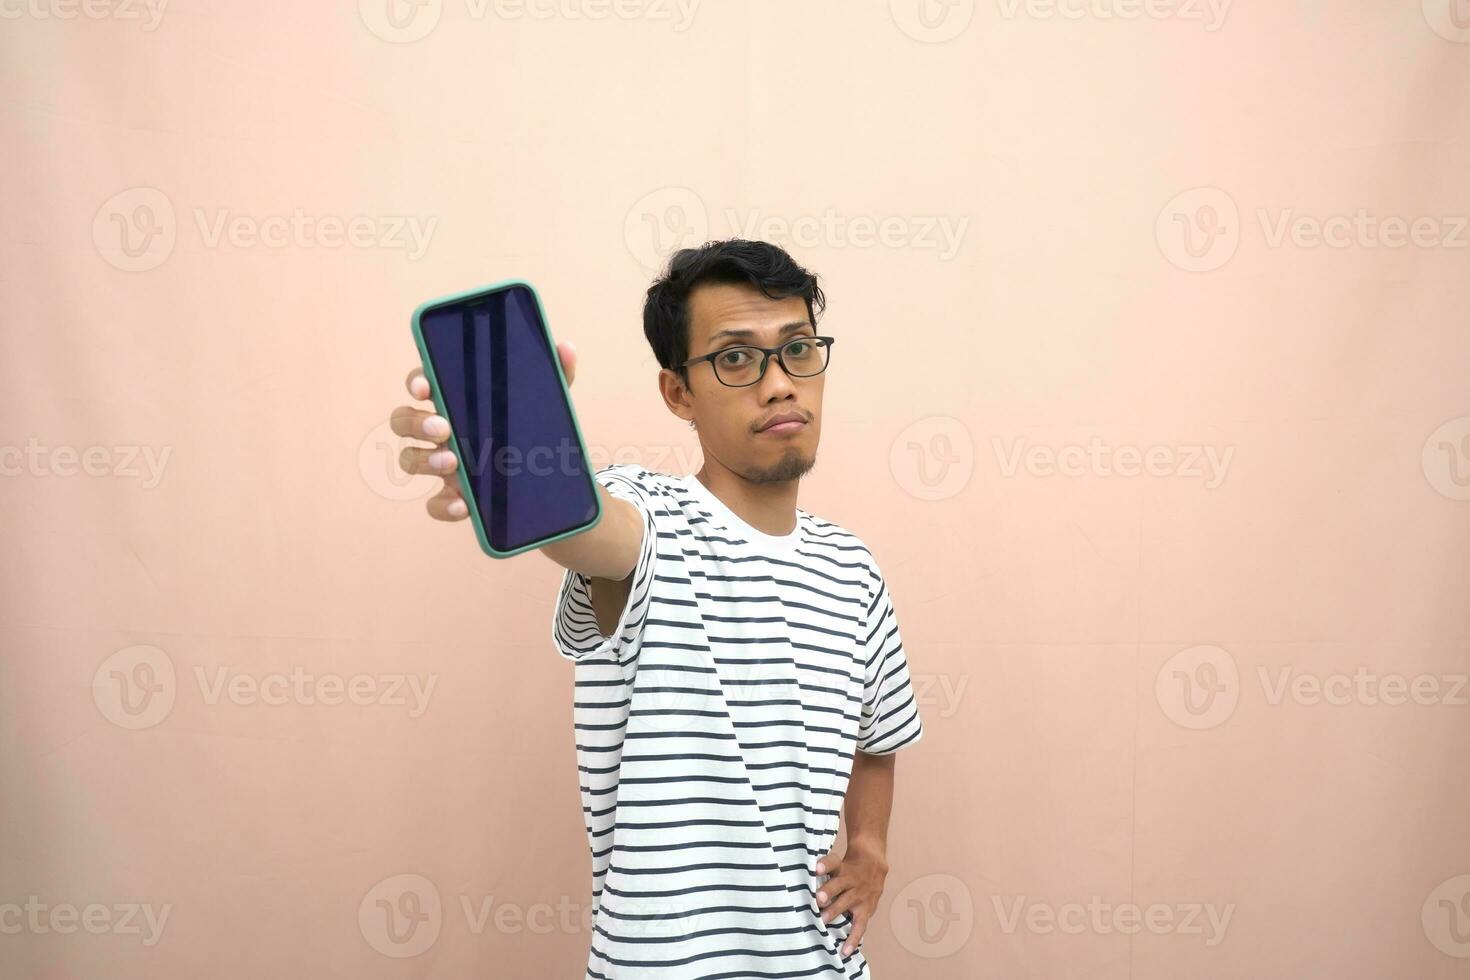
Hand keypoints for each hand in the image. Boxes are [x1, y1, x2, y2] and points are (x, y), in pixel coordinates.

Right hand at [390, 340, 577, 520]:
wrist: (550, 481)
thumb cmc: (533, 427)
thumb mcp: (546, 400)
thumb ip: (554, 373)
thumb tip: (566, 348)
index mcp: (457, 399)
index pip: (423, 382)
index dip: (417, 382)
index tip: (426, 388)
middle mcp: (442, 429)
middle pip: (404, 420)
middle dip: (415, 422)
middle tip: (443, 429)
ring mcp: (444, 464)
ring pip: (410, 458)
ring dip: (424, 460)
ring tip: (453, 463)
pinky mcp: (453, 496)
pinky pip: (434, 504)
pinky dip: (443, 506)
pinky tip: (463, 504)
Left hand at [814, 845, 888, 956]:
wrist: (875, 868)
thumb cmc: (847, 866)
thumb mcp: (837, 861)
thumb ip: (821, 864)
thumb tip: (794, 863)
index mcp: (841, 867)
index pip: (833, 862)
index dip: (825, 865)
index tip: (816, 868)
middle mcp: (850, 880)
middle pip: (839, 884)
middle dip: (828, 892)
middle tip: (817, 898)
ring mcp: (859, 896)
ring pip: (846, 902)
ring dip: (835, 911)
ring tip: (822, 920)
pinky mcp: (866, 910)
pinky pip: (860, 926)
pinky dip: (853, 939)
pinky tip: (845, 951)